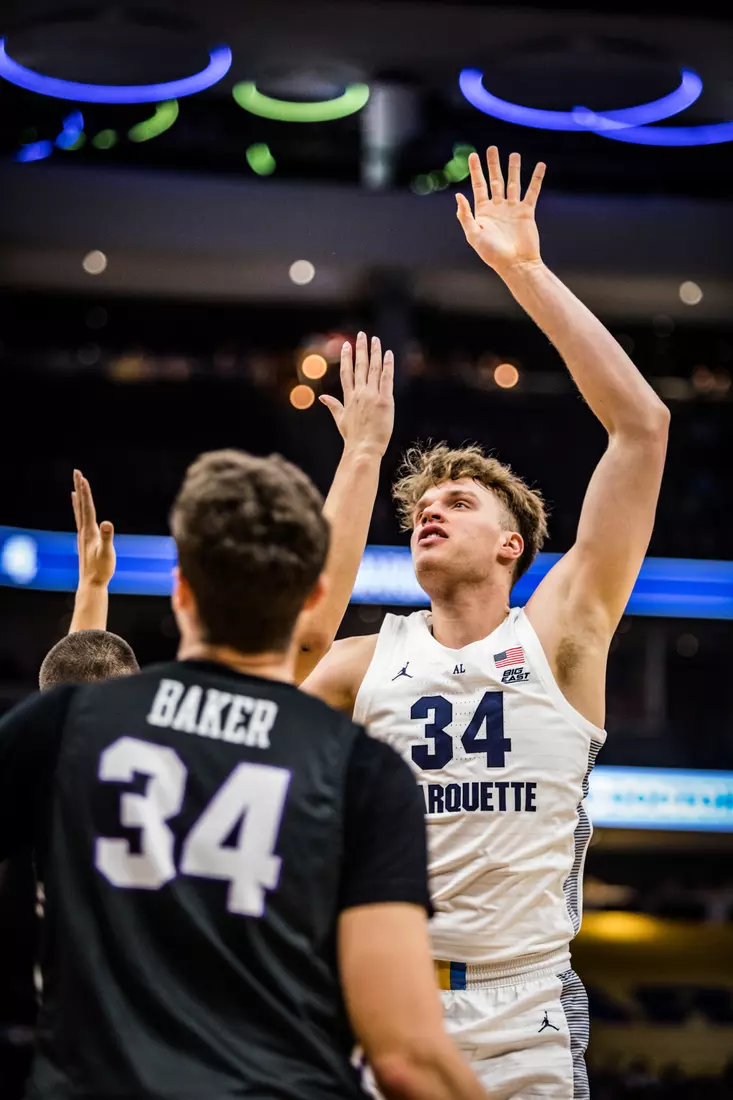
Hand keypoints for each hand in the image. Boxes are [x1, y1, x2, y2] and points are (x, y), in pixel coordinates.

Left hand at [71, 469, 115, 588]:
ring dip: (79, 500)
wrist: (91, 584)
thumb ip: (107, 538)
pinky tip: (81, 515)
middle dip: (80, 489)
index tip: (82, 477)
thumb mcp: (107, 552)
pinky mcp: (85, 543)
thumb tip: (107, 523)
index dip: (86, 491)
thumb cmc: (101, 569)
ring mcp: (83, 537)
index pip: (88, 507)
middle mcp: (84, 532)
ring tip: (75, 490)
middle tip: (76, 473)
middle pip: (81, 506)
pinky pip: (82, 523)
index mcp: (89, 531)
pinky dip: (80, 514)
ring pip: (80, 514)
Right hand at [320, 331, 393, 458]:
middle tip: (362, 335)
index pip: (347, 373)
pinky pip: (386, 379)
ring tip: (375, 340)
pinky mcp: (384, 400)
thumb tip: (321, 398)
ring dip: (374, 353)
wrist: (363, 448)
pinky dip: (387, 366)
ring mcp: (371, 396)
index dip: (346, 358)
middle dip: (360, 349)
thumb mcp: (340, 420)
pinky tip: (388, 354)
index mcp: (349, 398)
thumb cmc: (353, 438)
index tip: (346, 346)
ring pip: (373, 369)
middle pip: (359, 366)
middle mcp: (359, 394)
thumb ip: (333, 405)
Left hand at [456, 147, 545, 277]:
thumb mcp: (474, 236)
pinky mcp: (527, 212)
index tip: (472, 155)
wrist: (516, 264)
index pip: (478, 186)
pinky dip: (536, 179)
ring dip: (513, 168)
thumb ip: (465, 216)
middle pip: (495, 180)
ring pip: (513, 183)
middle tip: (492, 148)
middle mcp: (498, 208)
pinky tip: (540, 166)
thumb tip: (458, 196)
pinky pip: (532, 192)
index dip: (475, 170)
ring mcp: (512, 209)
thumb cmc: (492, 254)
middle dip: (493, 165)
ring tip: (513, 154)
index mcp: (483, 212)